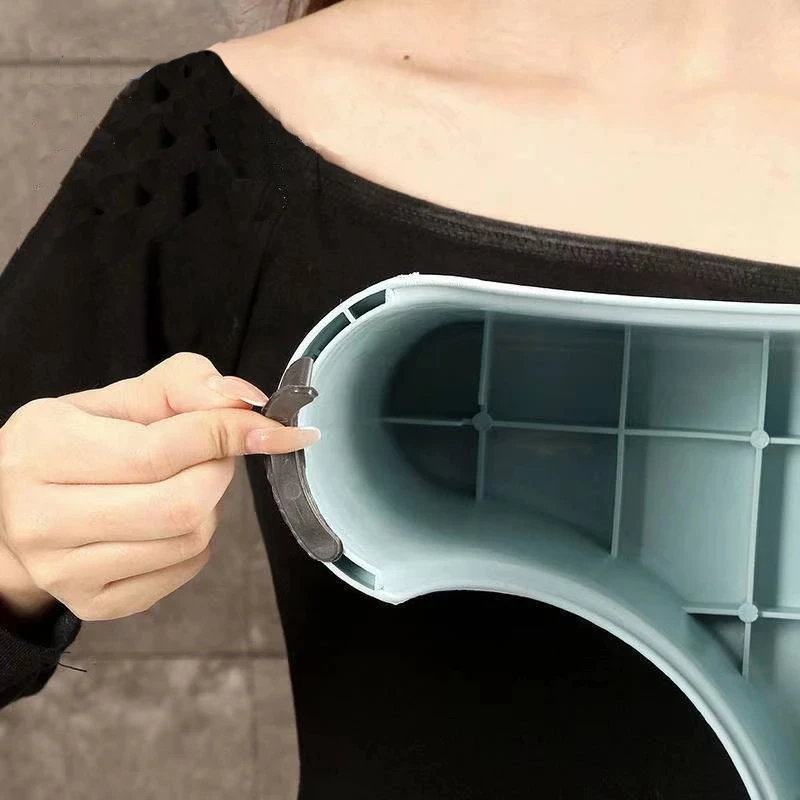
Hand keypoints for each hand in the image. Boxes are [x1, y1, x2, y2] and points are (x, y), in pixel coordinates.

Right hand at [0, 352, 318, 621]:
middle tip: (213, 453)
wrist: (14, 510)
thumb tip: (246, 401)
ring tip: (186, 483)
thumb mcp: (117, 399)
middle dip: (219, 471)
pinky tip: (172, 519)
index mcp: (46, 449)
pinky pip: (184, 570)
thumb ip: (184, 384)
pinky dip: (199, 540)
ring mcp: (65, 571)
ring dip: (211, 505)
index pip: (162, 450)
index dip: (229, 434)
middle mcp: (44, 517)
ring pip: (189, 540)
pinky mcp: (94, 604)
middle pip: (182, 505)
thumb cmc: (74, 445)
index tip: (272, 427)